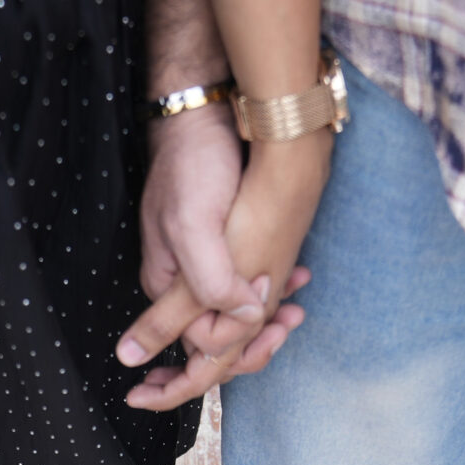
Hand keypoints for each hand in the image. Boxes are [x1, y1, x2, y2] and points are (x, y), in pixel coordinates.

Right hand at [121, 128, 330, 410]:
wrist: (205, 116)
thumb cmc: (195, 165)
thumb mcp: (194, 224)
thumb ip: (212, 280)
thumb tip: (246, 317)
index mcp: (167, 289)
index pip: (200, 348)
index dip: (237, 345)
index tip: (269, 316)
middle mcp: (184, 287)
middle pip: (218, 344)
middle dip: (254, 346)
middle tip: (290, 323)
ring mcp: (206, 269)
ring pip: (237, 320)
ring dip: (268, 324)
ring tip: (296, 311)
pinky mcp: (226, 250)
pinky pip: (247, 290)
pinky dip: (273, 294)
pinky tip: (297, 279)